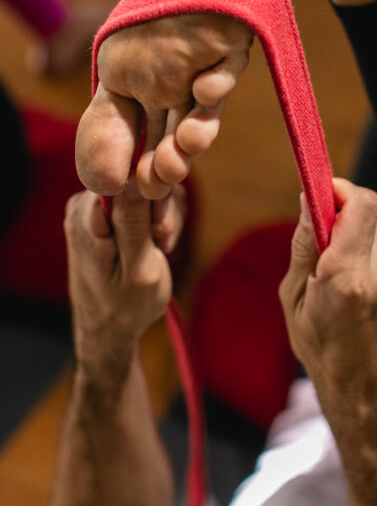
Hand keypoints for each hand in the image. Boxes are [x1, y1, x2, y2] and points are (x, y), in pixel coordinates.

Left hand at [63, 180, 185, 377]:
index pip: (130, 173)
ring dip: (164, 218)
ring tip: (159, 249)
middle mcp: (84, 204)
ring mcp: (94, 208)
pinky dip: (158, 221)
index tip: (160, 232)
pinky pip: (144, 200)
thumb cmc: (125, 309)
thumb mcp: (138, 268)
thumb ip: (134, 221)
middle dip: (161, 209)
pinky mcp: (107, 214)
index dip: (154, 195)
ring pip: (147, 188)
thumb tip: (134, 174)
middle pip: (140, 178)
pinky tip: (156, 246)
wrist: (109, 332)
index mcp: (86, 216)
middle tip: (162, 243)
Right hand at [75, 12, 253, 198]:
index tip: (134, 198)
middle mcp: (182, 98)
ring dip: (194, 136)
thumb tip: (106, 187)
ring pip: (202, 115)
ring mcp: (208, 76)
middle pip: (175, 142)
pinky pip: (225, 72)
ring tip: (186, 144)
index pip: (143, 150)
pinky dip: (217, 82)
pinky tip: (206, 87)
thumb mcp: (115, 73)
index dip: (144, 181)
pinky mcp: (232, 55)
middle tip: (159, 180)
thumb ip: (105, 129)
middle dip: (167, 166)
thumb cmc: (149, 20)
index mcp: (151, 105)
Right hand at [279, 178, 376, 424]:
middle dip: (343, 216)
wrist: (373, 390)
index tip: (322, 194)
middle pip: (368, 211)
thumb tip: (310, 197)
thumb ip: (305, 245)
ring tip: (346, 277)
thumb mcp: (293, 300)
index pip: (360, 203)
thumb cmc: (324, 348)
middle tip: (325, 244)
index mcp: (347, 279)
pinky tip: (365, 287)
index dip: (339, 191)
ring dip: (359, 238)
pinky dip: (374, 254)